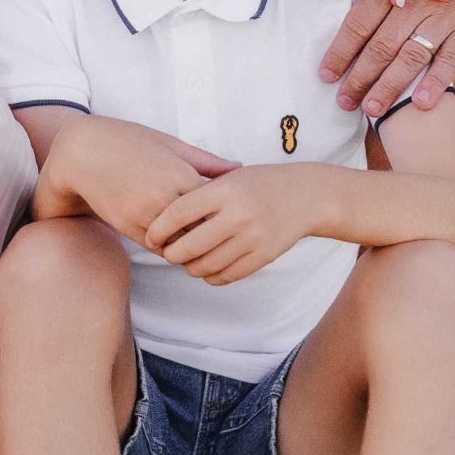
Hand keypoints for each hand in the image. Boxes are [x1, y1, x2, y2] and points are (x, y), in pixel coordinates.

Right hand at [46, 117, 237, 245]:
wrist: (83, 152)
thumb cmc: (130, 141)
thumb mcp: (171, 144)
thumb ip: (207, 161)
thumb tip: (239, 167)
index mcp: (179, 175)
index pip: (215, 206)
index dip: (224, 211)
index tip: (230, 210)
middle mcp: (163, 198)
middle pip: (200, 229)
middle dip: (211, 232)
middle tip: (221, 232)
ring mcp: (143, 214)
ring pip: (179, 243)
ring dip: (189, 243)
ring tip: (199, 238)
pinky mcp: (127, 226)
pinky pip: (156, 246)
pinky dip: (167, 244)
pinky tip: (174, 237)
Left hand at [142, 166, 318, 285]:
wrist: (303, 196)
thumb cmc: (258, 183)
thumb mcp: (229, 178)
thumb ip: (199, 195)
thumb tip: (162, 220)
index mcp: (224, 191)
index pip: (179, 213)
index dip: (159, 228)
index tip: (150, 235)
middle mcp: (238, 214)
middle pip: (189, 246)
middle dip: (171, 254)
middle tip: (167, 252)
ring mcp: (252, 237)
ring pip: (206, 266)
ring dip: (190, 267)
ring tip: (187, 260)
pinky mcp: (263, 255)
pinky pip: (227, 275)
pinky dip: (211, 276)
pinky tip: (207, 267)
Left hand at [320, 0, 454, 119]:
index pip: (359, 23)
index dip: (341, 51)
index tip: (325, 75)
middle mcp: (415, 1)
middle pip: (381, 46)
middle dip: (360, 78)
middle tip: (344, 103)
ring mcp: (444, 15)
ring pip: (411, 56)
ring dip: (390, 86)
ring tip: (372, 110)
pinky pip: (452, 58)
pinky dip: (436, 81)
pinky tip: (421, 104)